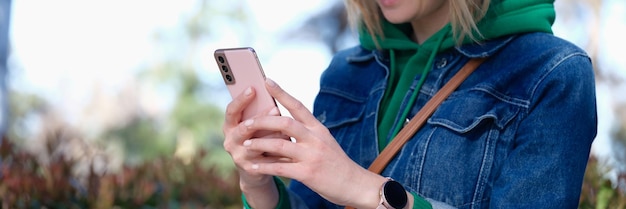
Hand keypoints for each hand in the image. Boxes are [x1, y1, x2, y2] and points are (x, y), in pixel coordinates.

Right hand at [222, 86, 282, 208]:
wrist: (256, 170)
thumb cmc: (259, 138)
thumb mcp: (256, 125)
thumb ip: (260, 113)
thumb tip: (273, 93)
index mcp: (230, 125)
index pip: (231, 110)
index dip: (241, 99)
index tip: (253, 88)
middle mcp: (230, 140)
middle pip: (243, 128)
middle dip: (260, 118)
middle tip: (275, 109)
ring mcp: (238, 156)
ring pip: (255, 144)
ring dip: (272, 136)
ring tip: (287, 130)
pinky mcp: (249, 168)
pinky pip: (266, 159)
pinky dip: (278, 153)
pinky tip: (289, 147)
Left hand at [240, 78, 387, 207]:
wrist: (355, 184)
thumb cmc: (337, 163)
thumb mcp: (325, 142)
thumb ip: (307, 133)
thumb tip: (283, 124)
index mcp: (318, 129)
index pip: (298, 106)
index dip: (281, 93)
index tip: (267, 81)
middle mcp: (315, 139)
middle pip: (285, 123)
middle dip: (263, 121)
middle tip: (246, 122)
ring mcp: (311, 156)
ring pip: (280, 145)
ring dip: (260, 144)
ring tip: (245, 145)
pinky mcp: (307, 173)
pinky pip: (280, 168)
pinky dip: (264, 167)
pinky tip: (252, 167)